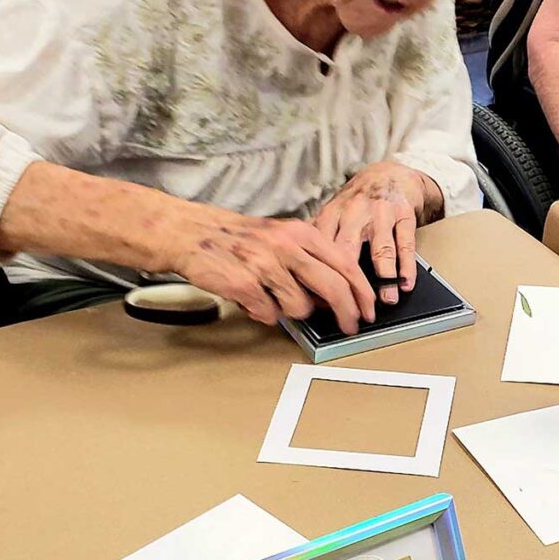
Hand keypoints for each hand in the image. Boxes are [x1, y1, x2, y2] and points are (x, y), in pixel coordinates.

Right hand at [169, 209, 375, 333]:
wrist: (191, 233)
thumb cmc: (236, 238)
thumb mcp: (279, 236)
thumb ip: (308, 259)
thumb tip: (332, 294)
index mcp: (299, 232)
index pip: (344, 264)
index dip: (362, 291)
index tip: (367, 309)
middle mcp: (286, 246)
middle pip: (333, 287)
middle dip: (347, 313)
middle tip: (350, 327)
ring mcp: (266, 265)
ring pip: (300, 307)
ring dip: (290, 311)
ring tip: (271, 298)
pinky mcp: (245, 285)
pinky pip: (269, 315)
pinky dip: (263, 313)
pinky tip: (252, 300)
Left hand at [313, 162, 442, 303]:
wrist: (390, 173)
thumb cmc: (357, 200)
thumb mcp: (333, 213)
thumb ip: (320, 239)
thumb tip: (302, 273)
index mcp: (331, 214)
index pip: (321, 248)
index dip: (320, 276)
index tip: (321, 302)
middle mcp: (354, 213)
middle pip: (347, 251)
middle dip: (349, 283)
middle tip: (352, 310)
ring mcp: (380, 213)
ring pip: (381, 249)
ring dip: (385, 278)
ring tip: (386, 301)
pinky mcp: (404, 213)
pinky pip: (405, 243)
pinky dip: (407, 265)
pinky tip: (406, 283)